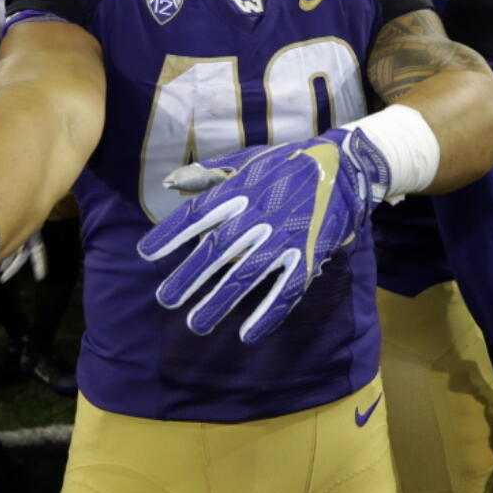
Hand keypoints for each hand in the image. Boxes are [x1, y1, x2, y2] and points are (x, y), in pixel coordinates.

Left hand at [138, 128, 389, 342]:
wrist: (346, 166)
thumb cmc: (289, 162)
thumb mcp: (248, 159)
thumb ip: (210, 174)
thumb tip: (171, 183)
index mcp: (240, 189)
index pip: (197, 214)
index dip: (170, 235)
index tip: (146, 254)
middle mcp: (258, 214)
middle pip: (216, 250)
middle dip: (189, 276)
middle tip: (165, 300)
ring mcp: (284, 236)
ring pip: (246, 275)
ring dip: (220, 301)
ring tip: (197, 323)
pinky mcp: (309, 254)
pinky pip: (286, 289)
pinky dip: (268, 313)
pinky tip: (248, 334)